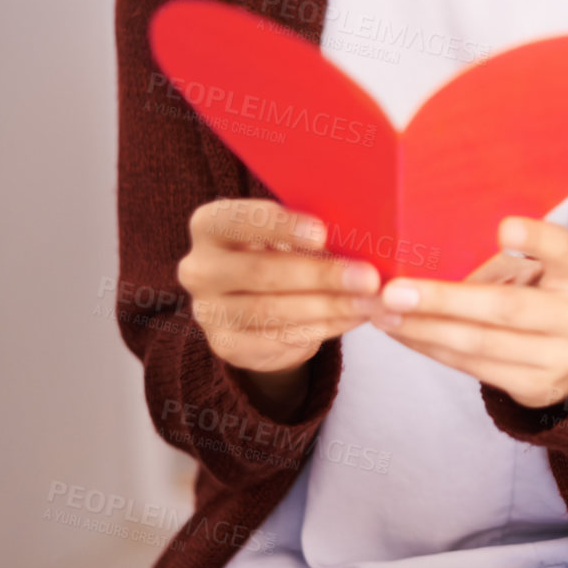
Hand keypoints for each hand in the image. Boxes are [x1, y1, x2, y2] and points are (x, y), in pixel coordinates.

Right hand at [176, 199, 380, 384]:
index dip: (279, 227)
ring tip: (368, 302)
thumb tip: (359, 235)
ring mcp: (207, 311)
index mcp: (208, 225)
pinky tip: (351, 320)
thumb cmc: (279, 251)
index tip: (322, 233)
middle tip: (368, 278)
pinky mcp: (225, 346)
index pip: (236, 220)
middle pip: (261, 272)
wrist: (257, 301)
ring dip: (328, 307)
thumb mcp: (287, 232)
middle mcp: (199, 268)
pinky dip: (320, 330)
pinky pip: (276, 340)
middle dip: (320, 275)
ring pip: (271, 311)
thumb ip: (308, 230)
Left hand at [368, 216, 567, 409]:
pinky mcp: (538, 387)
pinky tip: (405, 334)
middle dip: (444, 299)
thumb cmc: (540, 291)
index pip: (563, 250)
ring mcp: (563, 357)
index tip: (503, 227)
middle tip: (395, 291)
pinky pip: (473, 368)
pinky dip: (432, 349)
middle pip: (506, 307)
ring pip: (482, 343)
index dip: (537, 238)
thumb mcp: (540, 266)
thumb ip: (502, 255)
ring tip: (385, 314)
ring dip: (426, 329)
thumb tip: (428, 244)